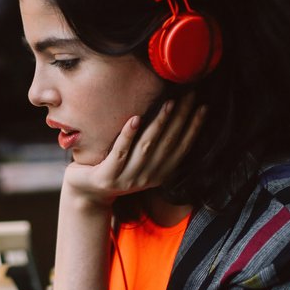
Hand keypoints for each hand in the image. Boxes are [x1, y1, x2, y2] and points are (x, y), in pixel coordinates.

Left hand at [63, 92, 206, 207]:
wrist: (86, 194)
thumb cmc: (114, 169)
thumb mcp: (139, 162)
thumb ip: (155, 148)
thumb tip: (172, 115)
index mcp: (159, 175)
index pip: (181, 148)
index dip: (193, 128)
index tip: (203, 107)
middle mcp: (146, 178)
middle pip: (168, 144)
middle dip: (181, 118)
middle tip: (189, 95)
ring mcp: (126, 179)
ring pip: (147, 147)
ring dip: (159, 124)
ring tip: (168, 102)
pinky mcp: (107, 177)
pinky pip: (119, 153)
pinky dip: (128, 135)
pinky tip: (135, 118)